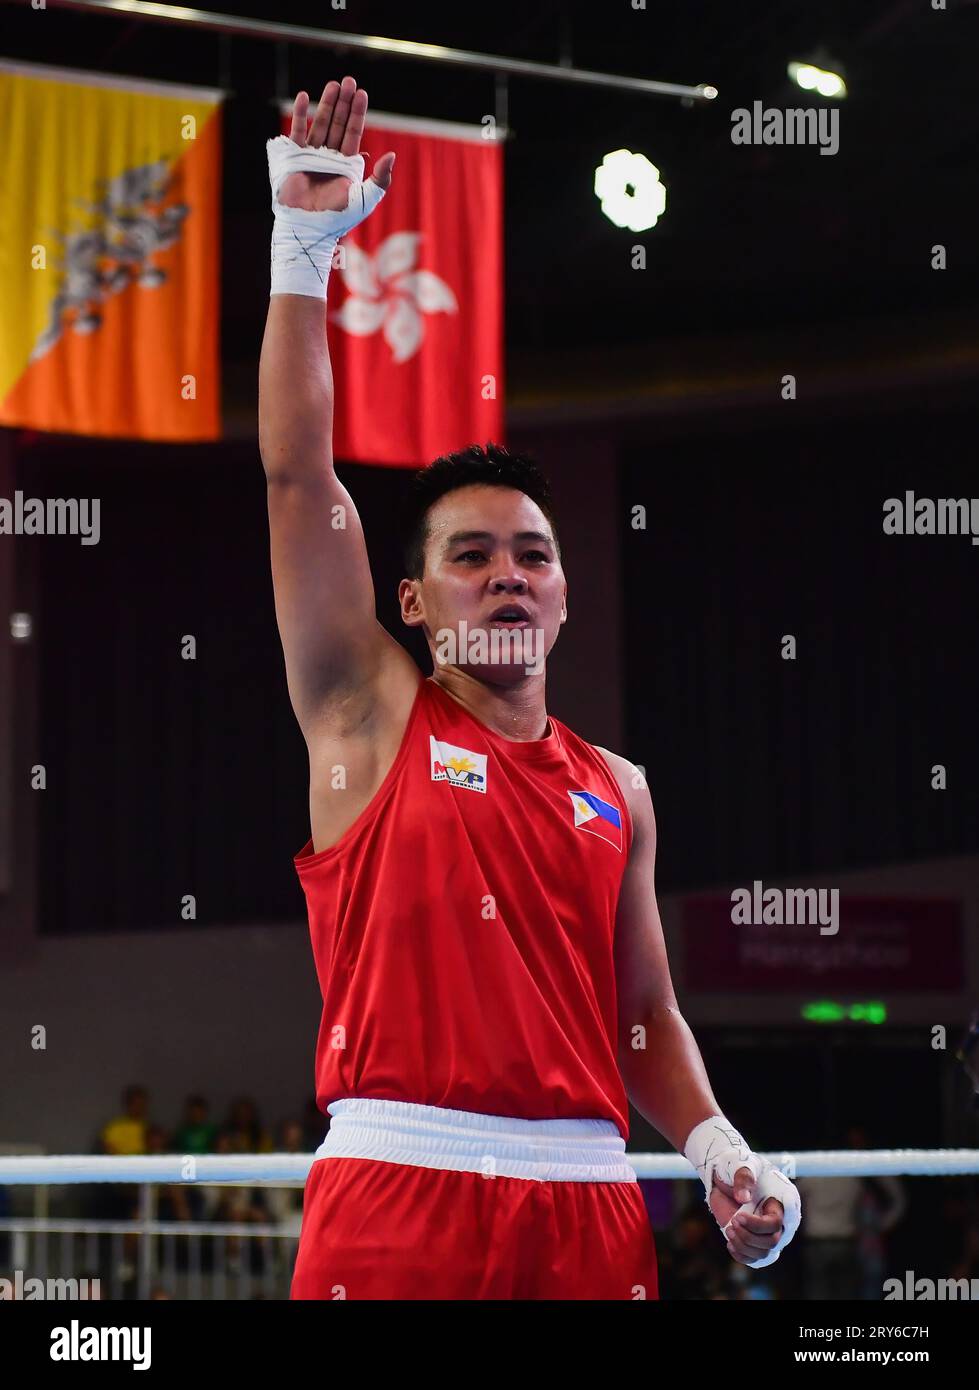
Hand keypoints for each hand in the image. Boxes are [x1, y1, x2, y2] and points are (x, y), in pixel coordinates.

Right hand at [278, 76, 395, 212]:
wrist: (309, 226)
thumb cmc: (338, 217)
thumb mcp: (365, 198)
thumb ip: (381, 179)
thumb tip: (392, 155)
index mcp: (346, 164)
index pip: (353, 132)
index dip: (357, 114)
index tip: (361, 93)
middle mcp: (329, 157)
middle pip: (337, 124)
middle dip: (343, 103)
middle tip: (348, 81)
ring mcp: (311, 156)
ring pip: (320, 124)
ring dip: (326, 104)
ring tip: (333, 84)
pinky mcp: (294, 157)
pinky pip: (297, 131)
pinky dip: (300, 115)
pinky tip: (304, 97)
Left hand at [709, 1164, 784, 1264]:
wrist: (726, 1177)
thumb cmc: (738, 1166)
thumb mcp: (741, 1165)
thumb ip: (743, 1178)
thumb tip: (743, 1198)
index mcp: (786, 1198)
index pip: (781, 1220)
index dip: (760, 1224)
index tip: (739, 1216)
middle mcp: (782, 1218)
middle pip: (772, 1240)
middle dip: (749, 1234)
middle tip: (733, 1220)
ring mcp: (770, 1232)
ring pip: (764, 1253)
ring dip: (743, 1244)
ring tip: (729, 1229)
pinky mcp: (758, 1241)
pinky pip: (756, 1260)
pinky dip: (742, 1255)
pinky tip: (730, 1243)